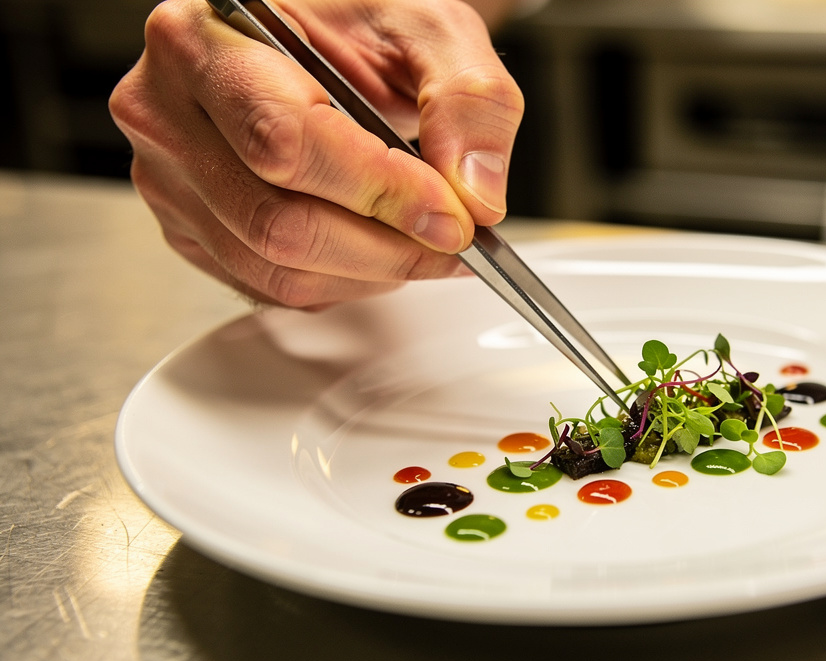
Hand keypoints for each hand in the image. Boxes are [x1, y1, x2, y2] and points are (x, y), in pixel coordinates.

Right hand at [110, 0, 523, 307]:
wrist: (323, 36)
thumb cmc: (359, 20)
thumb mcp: (430, 29)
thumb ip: (468, 101)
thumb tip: (474, 196)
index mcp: (205, 39)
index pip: (285, 142)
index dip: (378, 191)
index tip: (448, 213)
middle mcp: (167, 111)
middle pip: (277, 222)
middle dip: (386, 246)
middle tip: (452, 238)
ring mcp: (170, 179)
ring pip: (276, 268)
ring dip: (371, 272)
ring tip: (423, 242)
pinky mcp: (190, 228)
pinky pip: (270, 287)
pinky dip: (342, 282)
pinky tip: (377, 248)